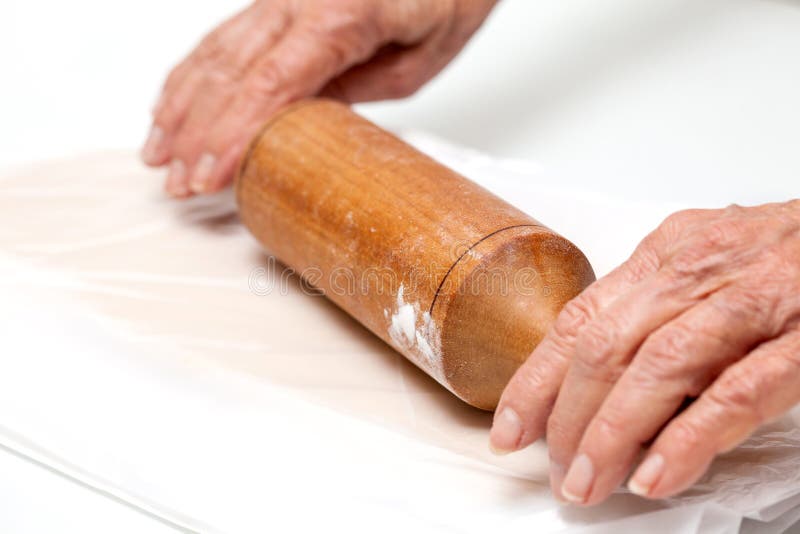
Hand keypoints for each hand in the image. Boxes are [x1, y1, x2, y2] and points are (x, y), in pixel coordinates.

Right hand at [140, 0, 496, 197]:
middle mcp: (298, 1)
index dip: (231, 136)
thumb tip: (299, 125)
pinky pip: (224, 39)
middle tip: (178, 183)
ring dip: (181, 108)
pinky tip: (172, 104)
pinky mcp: (277, 3)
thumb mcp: (415, 63)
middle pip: (231, 74)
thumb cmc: (446, 1)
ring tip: (159, 154)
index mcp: (338, 18)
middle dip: (197, 134)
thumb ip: (352, 92)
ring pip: (216, 54)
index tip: (209, 176)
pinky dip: (193, 75)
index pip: (269, 85)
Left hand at [490, 200, 799, 504]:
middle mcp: (700, 269)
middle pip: (606, 346)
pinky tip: (657, 475)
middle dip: (567, 416)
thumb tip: (595, 381)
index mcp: (669, 253)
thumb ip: (655, 310)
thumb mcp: (708, 266)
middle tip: (555, 470)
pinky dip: (690, 437)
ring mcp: (754, 300)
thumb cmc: (788, 254)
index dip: (536, 379)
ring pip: (658, 367)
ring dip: (613, 433)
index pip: (580, 319)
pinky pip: (736, 392)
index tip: (510, 427)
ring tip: (589, 482)